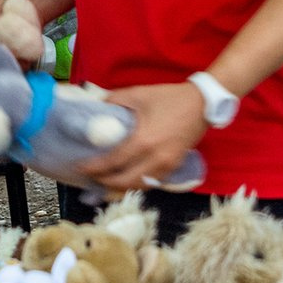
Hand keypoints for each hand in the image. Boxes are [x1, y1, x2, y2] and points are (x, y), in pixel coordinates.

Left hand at [78, 82, 207, 192]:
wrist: (202, 104)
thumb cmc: (169, 98)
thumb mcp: (138, 94)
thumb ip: (114, 100)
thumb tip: (97, 107)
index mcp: (144, 141)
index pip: (114, 162)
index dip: (95, 167)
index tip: (80, 168)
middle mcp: (155, 159)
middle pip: (125, 181)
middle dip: (105, 182)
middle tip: (90, 178)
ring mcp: (167, 165)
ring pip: (140, 186)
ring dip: (121, 187)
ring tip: (104, 183)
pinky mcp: (175, 166)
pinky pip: (152, 182)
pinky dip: (137, 184)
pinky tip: (126, 181)